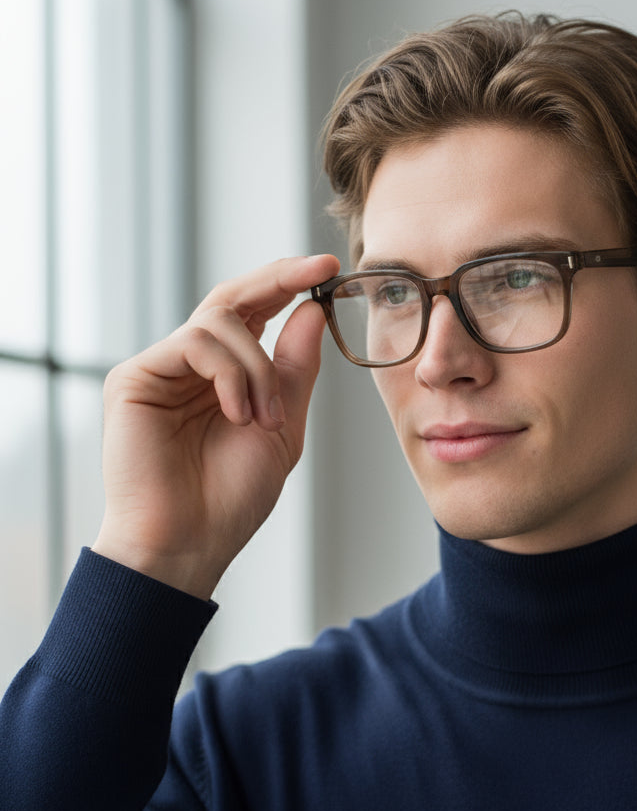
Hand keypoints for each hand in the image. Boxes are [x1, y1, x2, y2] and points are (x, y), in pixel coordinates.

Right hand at [92, 254, 338, 598]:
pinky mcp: (134, 378)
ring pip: (221, 322)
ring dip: (259, 368)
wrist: (190, 542)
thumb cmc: (232, 497)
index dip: (288, 285)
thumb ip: (294, 370)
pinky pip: (195, 343)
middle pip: (233, 298)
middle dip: (280, 279)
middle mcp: (191, 366)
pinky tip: (238, 414)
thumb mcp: (282, 426)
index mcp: (226, 376)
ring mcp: (161, 369)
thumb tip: (311, 311)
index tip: (328, 268)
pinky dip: (230, 375)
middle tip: (317, 270)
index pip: (255, 314)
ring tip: (264, 418)